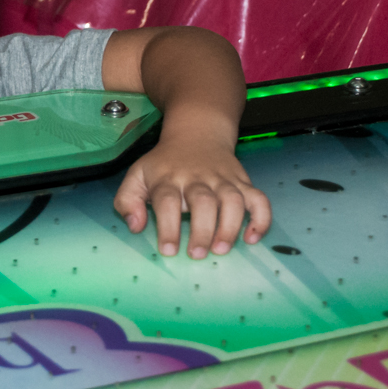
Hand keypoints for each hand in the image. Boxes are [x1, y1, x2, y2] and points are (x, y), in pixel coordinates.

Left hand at [113, 137, 270, 257]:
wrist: (197, 133)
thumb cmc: (164, 164)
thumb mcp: (137, 175)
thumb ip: (127, 201)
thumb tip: (135, 226)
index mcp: (168, 179)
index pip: (167, 201)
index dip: (168, 226)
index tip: (169, 250)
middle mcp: (197, 178)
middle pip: (203, 202)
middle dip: (202, 230)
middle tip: (197, 255)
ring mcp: (222, 180)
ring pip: (233, 200)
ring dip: (230, 226)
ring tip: (221, 249)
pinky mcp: (242, 182)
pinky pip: (259, 198)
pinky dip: (261, 218)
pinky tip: (252, 238)